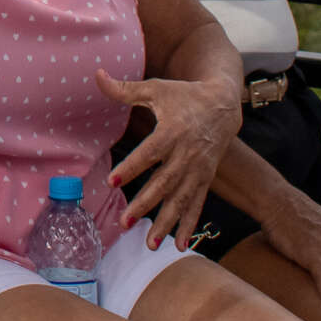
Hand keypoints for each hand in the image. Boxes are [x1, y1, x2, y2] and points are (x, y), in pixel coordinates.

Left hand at [101, 70, 242, 249]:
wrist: (224, 105)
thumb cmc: (184, 95)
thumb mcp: (156, 88)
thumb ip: (125, 89)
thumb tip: (96, 75)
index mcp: (173, 131)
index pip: (150, 153)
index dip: (132, 168)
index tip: (113, 182)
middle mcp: (187, 154)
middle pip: (164, 182)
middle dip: (145, 204)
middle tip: (125, 222)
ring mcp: (198, 170)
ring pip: (181, 200)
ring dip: (166, 222)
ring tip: (150, 243)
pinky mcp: (205, 179)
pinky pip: (197, 205)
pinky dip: (189, 225)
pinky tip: (179, 245)